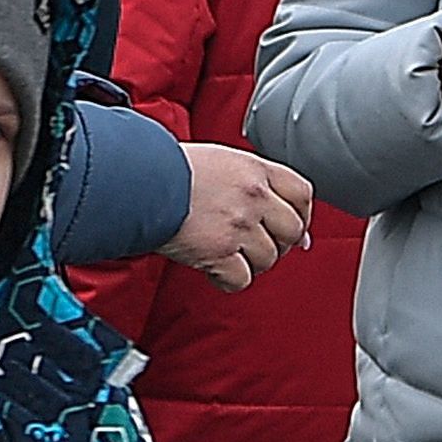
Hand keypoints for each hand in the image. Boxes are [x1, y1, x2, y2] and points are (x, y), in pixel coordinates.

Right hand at [161, 144, 316, 293]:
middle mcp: (253, 197)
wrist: (140, 181)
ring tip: (227, 256)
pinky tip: (212, 269)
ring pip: (268, 259)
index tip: (291, 228)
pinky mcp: (218, 252)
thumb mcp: (221, 161)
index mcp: (255, 170)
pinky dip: (227, 280)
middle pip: (292, 231)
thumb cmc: (170, 170)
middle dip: (279, 244)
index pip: (302, 194)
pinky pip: (241, 280)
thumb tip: (285, 222)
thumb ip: (253, 183)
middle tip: (256, 246)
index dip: (301, 215)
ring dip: (250, 263)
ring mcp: (238, 225)